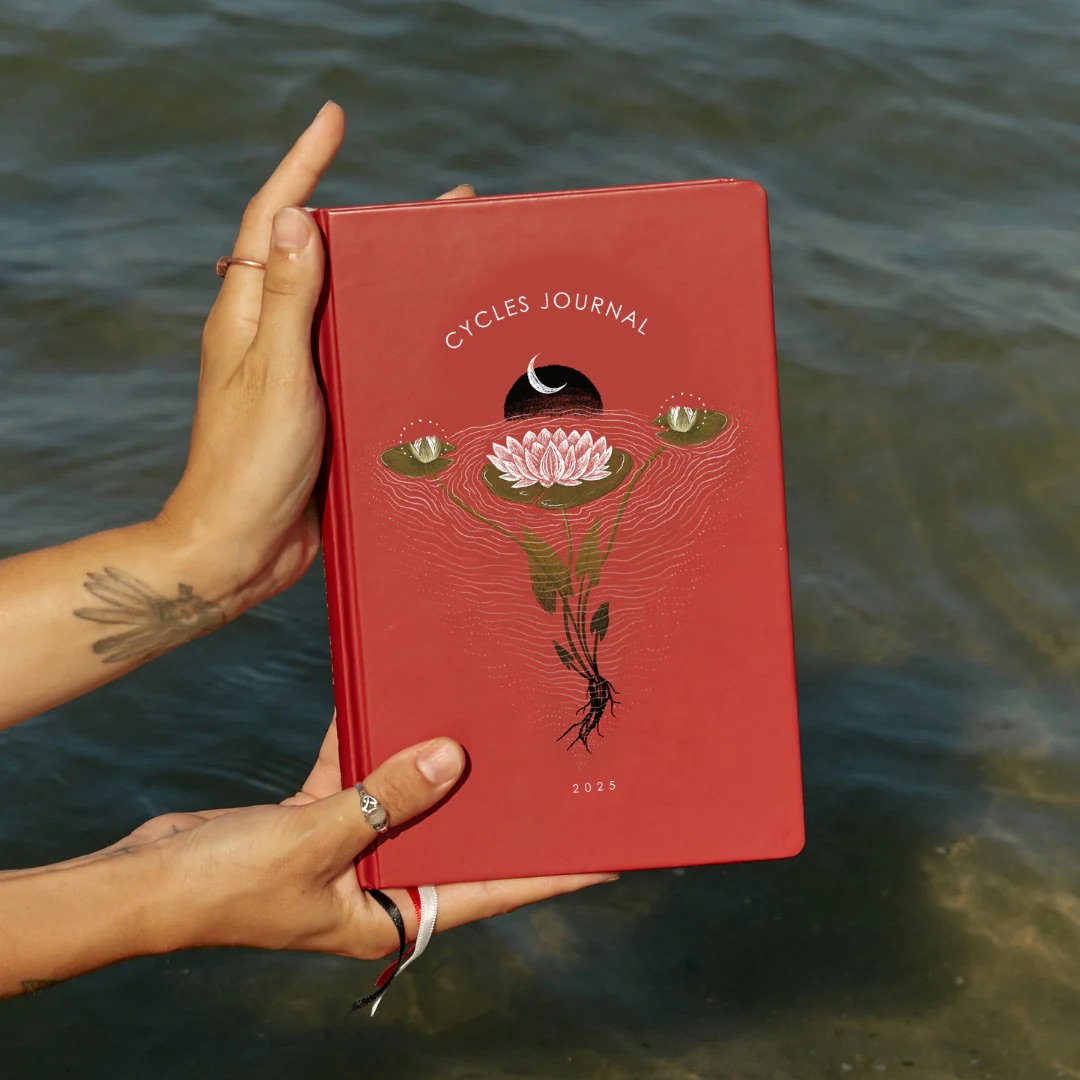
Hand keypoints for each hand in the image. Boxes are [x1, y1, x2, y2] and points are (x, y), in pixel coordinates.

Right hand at [115, 720, 614, 960]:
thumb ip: (388, 796)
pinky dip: (365, 739)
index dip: (550, 873)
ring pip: (405, 797)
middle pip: (453, 839)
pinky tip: (383, 695)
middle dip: (495, 805)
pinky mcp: (314, 818)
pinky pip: (355, 772)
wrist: (140, 884)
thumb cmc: (222, 887)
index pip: (489, 890)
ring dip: (428, 758)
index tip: (605, 851)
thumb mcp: (317, 837)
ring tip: (481, 717)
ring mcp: (344, 850)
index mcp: (386, 916)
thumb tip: (456, 757)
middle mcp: (373, 885)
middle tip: (552, 768)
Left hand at [158, 103, 474, 614]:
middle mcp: (272, 334)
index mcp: (249, 315)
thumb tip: (301, 216)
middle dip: (374, 220)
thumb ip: (290, 297)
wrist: (241, 549)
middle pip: (324, 256)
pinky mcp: (324, 407)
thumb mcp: (274, 374)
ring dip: (392, 278)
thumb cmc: (249, 466)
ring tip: (452, 262)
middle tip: (443, 204)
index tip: (336, 119)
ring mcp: (299, 370)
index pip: (277, 219)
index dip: (305, 163)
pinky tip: (433, 338)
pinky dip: (393, 333)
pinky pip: (361, 354)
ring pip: (349, 306)